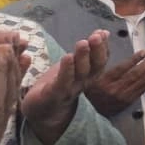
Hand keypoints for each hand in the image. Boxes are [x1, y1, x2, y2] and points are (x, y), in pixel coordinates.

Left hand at [21, 29, 110, 144]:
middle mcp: (83, 82)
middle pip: (94, 67)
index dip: (103, 47)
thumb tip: (103, 32)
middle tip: (96, 36)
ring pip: (80, 73)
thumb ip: (88, 51)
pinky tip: (67, 58)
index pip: (100, 60)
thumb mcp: (75, 65)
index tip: (102, 33)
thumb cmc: (58, 84)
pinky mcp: (54, 95)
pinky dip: (67, 71)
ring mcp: (70, 90)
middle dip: (96, 51)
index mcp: (89, 75)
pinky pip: (63, 83)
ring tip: (83, 43)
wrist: (40, 111)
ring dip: (83, 58)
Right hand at [84, 50, 144, 115]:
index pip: (122, 68)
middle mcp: (114, 90)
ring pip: (141, 82)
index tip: (144, 51)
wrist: (90, 108)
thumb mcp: (90, 71)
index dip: (134, 59)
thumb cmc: (90, 85)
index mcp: (103, 81)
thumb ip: (99, 54)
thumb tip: (104, 34)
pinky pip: (142, 90)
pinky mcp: (128, 102)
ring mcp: (122, 97)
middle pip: (135, 75)